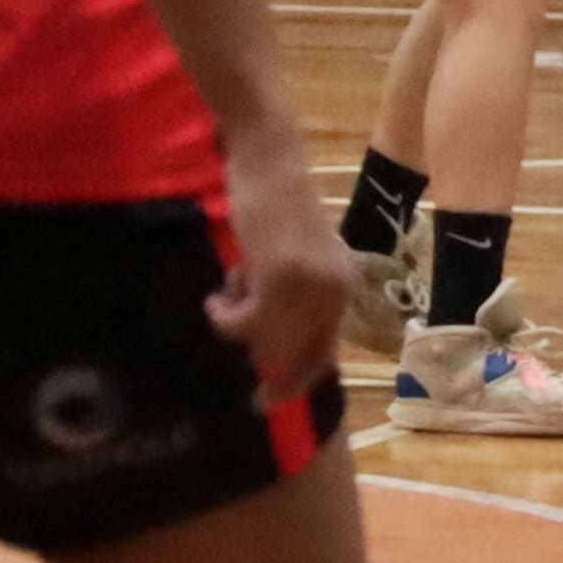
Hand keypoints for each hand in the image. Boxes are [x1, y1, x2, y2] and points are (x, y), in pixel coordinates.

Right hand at [211, 136, 350, 397]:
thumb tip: (269, 349)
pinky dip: (225, 314)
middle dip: (266, 365)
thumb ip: (291, 296)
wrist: (269, 161)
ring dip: (235, 326)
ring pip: (264, 341)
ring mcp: (309, 286)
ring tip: (225, 292)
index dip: (299, 379)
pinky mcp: (280, 277)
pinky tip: (219, 291)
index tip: (271, 401)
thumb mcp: (293, 257)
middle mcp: (335, 290)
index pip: (325, 350)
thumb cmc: (275, 205)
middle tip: (247, 373)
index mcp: (344, 284)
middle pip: (295, 355)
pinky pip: (244, 322)